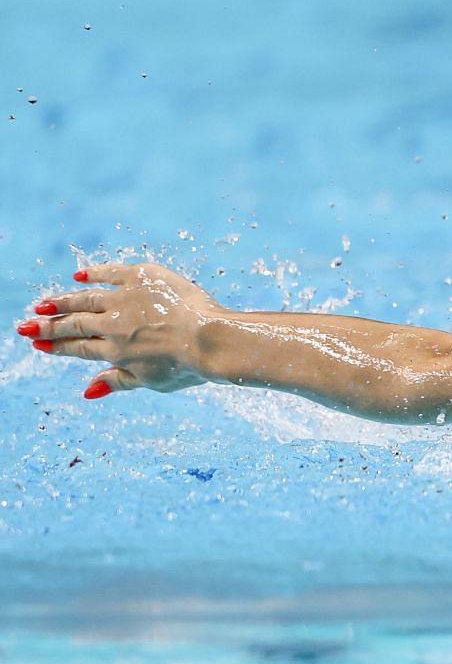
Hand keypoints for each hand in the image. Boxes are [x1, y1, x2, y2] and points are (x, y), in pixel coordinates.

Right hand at [17, 262, 221, 398]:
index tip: (38, 345)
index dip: (56, 347)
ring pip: (85, 299)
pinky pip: (110, 272)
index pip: (79, 348)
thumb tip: (87, 391)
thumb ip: (119, 381)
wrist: (213, 339)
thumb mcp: (152, 381)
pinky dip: (94, 273)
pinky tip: (79, 276)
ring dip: (62, 302)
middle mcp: (115, 325)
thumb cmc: (189, 365)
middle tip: (25, 326)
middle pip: (75, 324)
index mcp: (117, 352)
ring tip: (43, 304)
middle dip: (47, 326)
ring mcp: (126, 300)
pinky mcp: (142, 277)